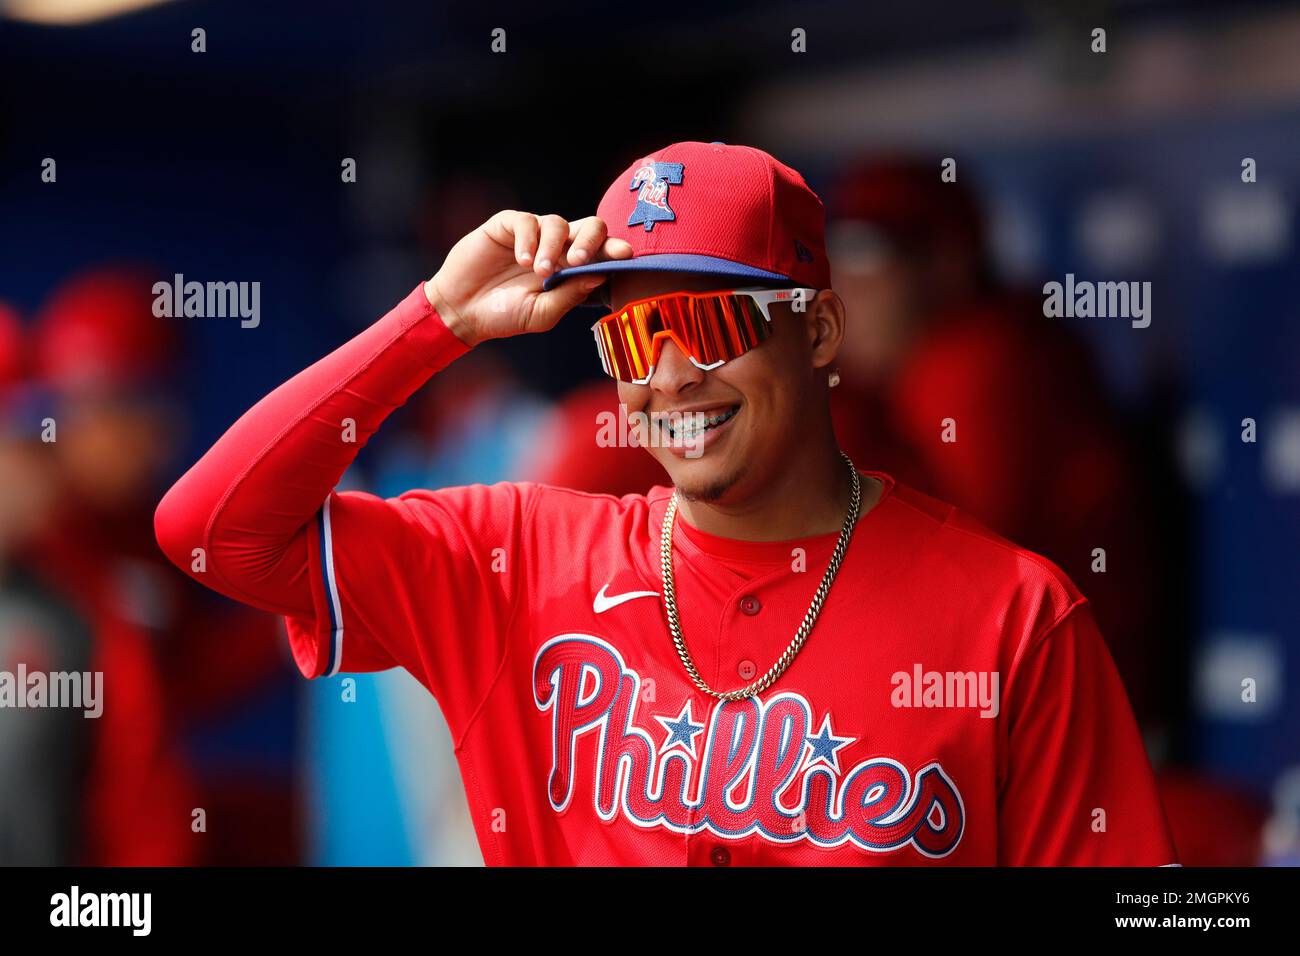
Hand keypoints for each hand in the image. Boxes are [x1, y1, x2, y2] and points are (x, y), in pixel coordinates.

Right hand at [424, 211, 632, 345]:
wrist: (463, 311)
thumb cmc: (505, 315)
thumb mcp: (542, 313)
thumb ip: (571, 295)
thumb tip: (601, 274)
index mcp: (572, 269)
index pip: (602, 253)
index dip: (615, 251)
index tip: (626, 256)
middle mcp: (558, 247)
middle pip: (589, 226)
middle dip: (592, 240)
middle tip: (581, 260)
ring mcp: (534, 234)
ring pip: (558, 223)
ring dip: (553, 247)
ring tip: (540, 272)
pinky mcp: (507, 225)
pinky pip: (525, 221)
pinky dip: (528, 239)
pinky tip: (523, 260)